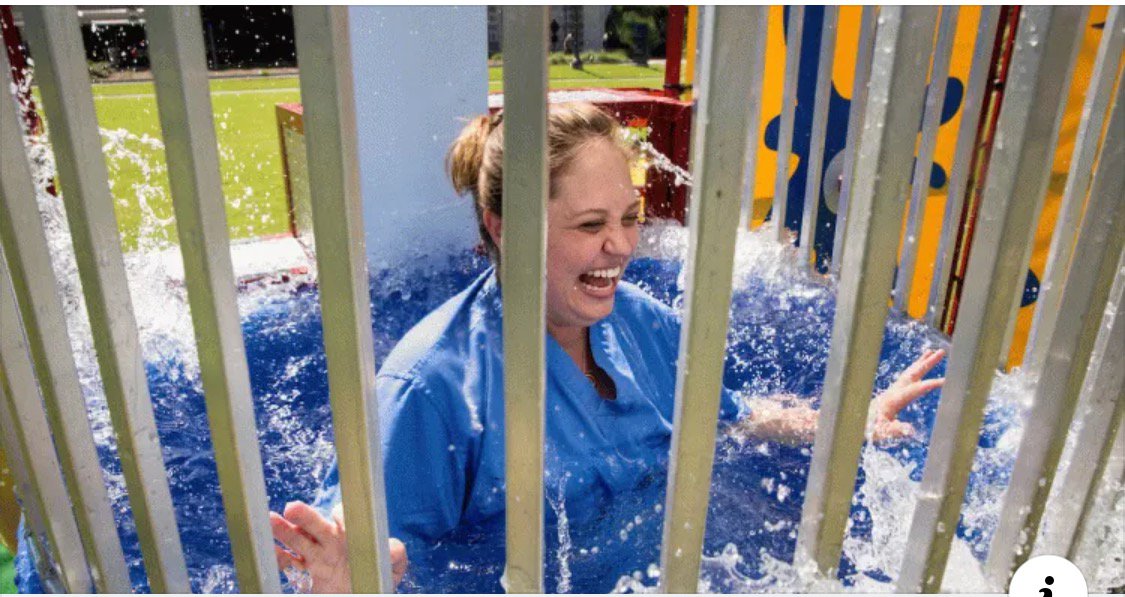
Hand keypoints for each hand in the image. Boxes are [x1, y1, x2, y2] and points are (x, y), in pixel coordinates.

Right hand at [271, 501, 407, 592]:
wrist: (361, 593)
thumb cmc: (377, 575)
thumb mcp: (390, 566)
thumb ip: (394, 555)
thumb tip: (392, 546)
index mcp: (352, 535)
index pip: (345, 518)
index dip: (341, 516)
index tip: (338, 520)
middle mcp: (332, 542)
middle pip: (316, 524)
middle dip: (305, 516)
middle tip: (292, 508)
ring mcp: (318, 557)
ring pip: (299, 540)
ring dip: (284, 531)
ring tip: (270, 520)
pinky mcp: (308, 574)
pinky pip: (289, 564)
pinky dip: (278, 558)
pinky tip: (269, 553)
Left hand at [870, 348, 945, 441]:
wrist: (855, 425)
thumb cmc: (869, 430)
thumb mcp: (883, 432)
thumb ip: (896, 429)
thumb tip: (910, 430)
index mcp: (894, 399)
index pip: (916, 389)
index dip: (931, 384)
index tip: (946, 380)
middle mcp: (894, 391)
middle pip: (913, 374)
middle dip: (928, 363)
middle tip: (941, 352)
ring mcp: (892, 390)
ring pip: (910, 373)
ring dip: (921, 362)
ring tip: (932, 352)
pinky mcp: (892, 393)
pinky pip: (906, 377)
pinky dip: (914, 369)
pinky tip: (919, 367)